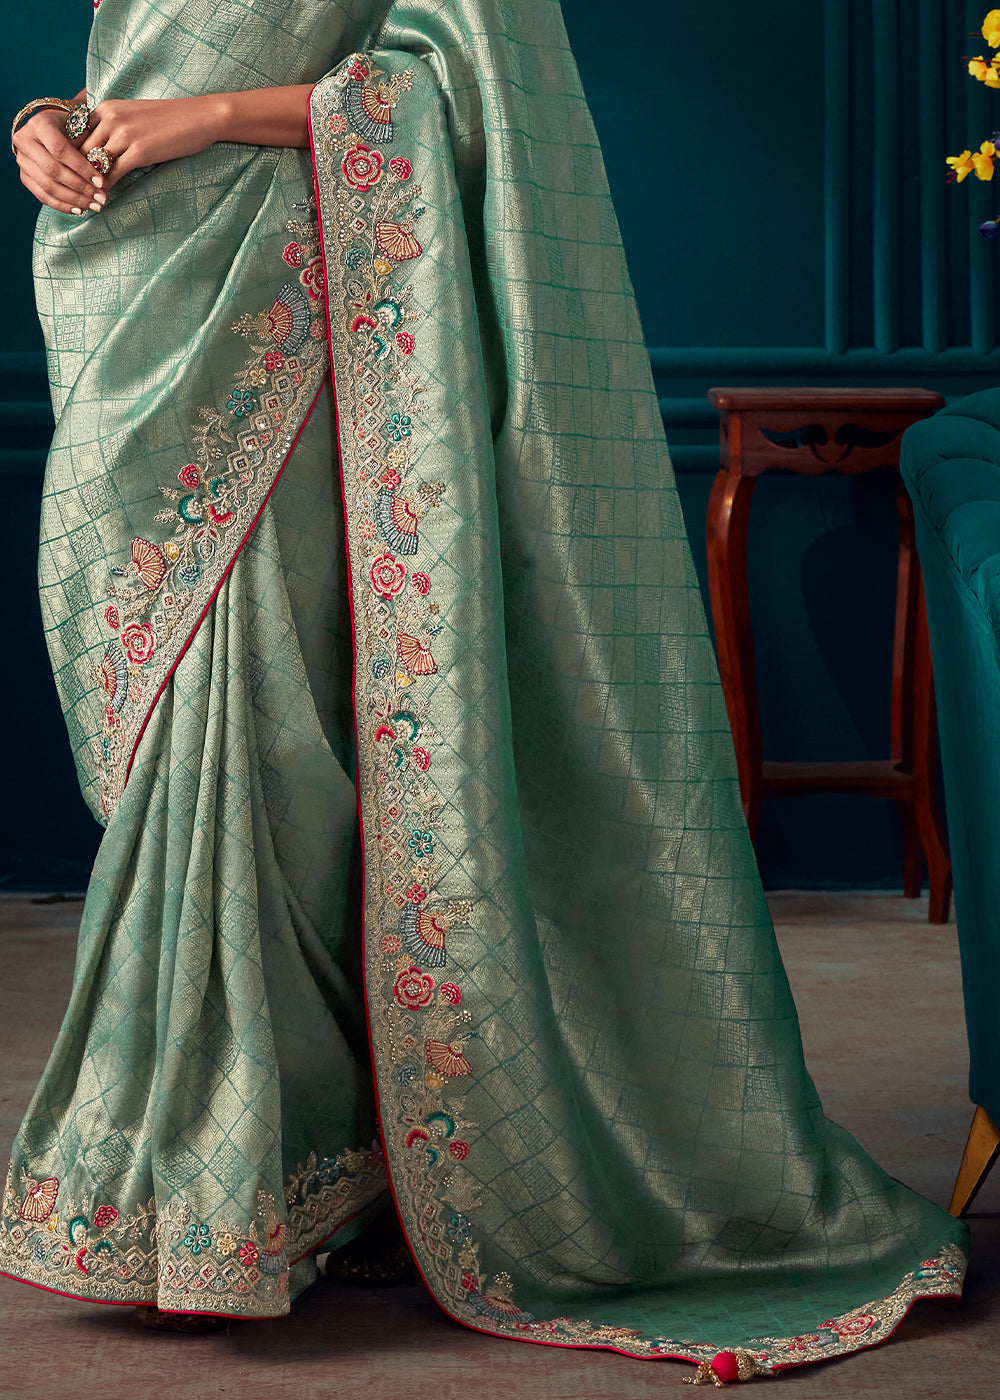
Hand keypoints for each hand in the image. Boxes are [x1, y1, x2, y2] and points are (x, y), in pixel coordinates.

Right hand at [13, 108, 107, 215]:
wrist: (47, 130)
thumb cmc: (68, 128)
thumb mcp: (78, 128)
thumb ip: (87, 147)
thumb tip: (102, 175)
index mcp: (39, 124)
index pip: (60, 150)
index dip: (81, 168)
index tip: (100, 182)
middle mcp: (25, 141)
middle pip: (53, 171)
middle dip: (80, 188)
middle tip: (100, 198)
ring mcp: (22, 160)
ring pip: (47, 186)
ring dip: (74, 200)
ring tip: (94, 206)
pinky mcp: (24, 176)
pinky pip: (42, 196)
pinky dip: (62, 205)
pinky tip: (79, 210)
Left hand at [81, 96, 223, 191]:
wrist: (199, 117)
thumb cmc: (168, 119)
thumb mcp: (133, 115)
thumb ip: (113, 126)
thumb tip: (99, 148)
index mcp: (106, 108)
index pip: (75, 133)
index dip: (70, 154)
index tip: (70, 172)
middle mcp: (110, 118)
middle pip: (80, 149)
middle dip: (75, 172)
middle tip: (73, 191)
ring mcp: (124, 135)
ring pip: (94, 163)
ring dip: (89, 184)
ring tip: (86, 199)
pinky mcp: (139, 152)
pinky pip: (113, 174)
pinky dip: (106, 189)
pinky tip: (103, 200)